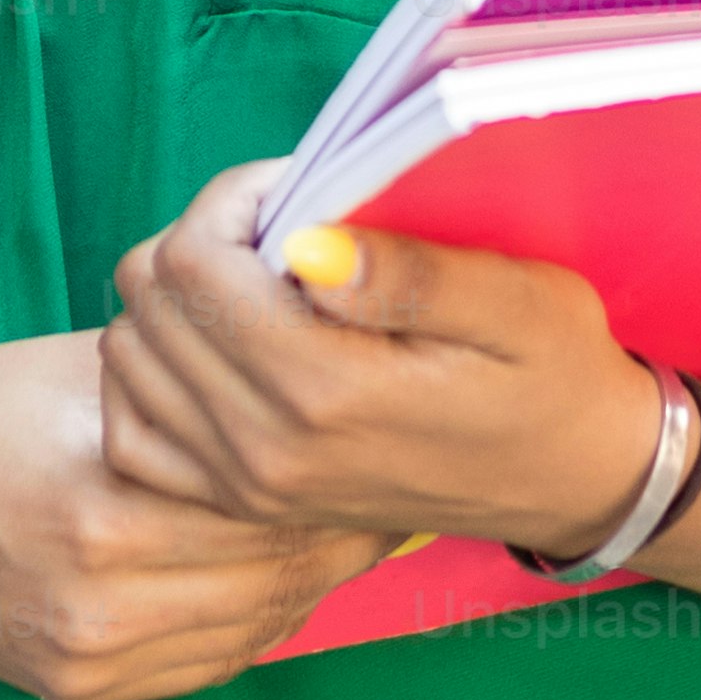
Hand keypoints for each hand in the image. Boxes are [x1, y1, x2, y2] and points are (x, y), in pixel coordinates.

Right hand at [0, 330, 391, 699]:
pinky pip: (208, 659)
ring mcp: (89, 659)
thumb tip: (316, 394)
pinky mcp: (78, 693)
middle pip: (277, 570)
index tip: (388, 438)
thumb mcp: (96, 372)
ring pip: (256, 622)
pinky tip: (275, 572)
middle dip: (342, 526)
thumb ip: (202, 401)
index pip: (273, 501)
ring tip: (351, 524)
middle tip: (396, 483)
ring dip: (309, 574)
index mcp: (103, 503)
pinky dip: (251, 615)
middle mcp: (98, 599)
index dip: (342, 473)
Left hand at [99, 163, 659, 556]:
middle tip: (279, 232)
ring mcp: (247, 487)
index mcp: (327, 391)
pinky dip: (156, 376)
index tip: (296, 195)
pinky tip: (219, 348)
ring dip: (176, 302)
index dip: (232, 202)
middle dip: (201, 240)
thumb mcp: (515, 304)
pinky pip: (134, 432)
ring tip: (257, 286)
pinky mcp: (241, 504)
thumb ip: (408, 273)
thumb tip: (304, 242)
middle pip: (147, 301)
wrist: (572, 479)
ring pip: (128, 356)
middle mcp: (267, 450)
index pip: (192, 263)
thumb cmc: (552, 374)